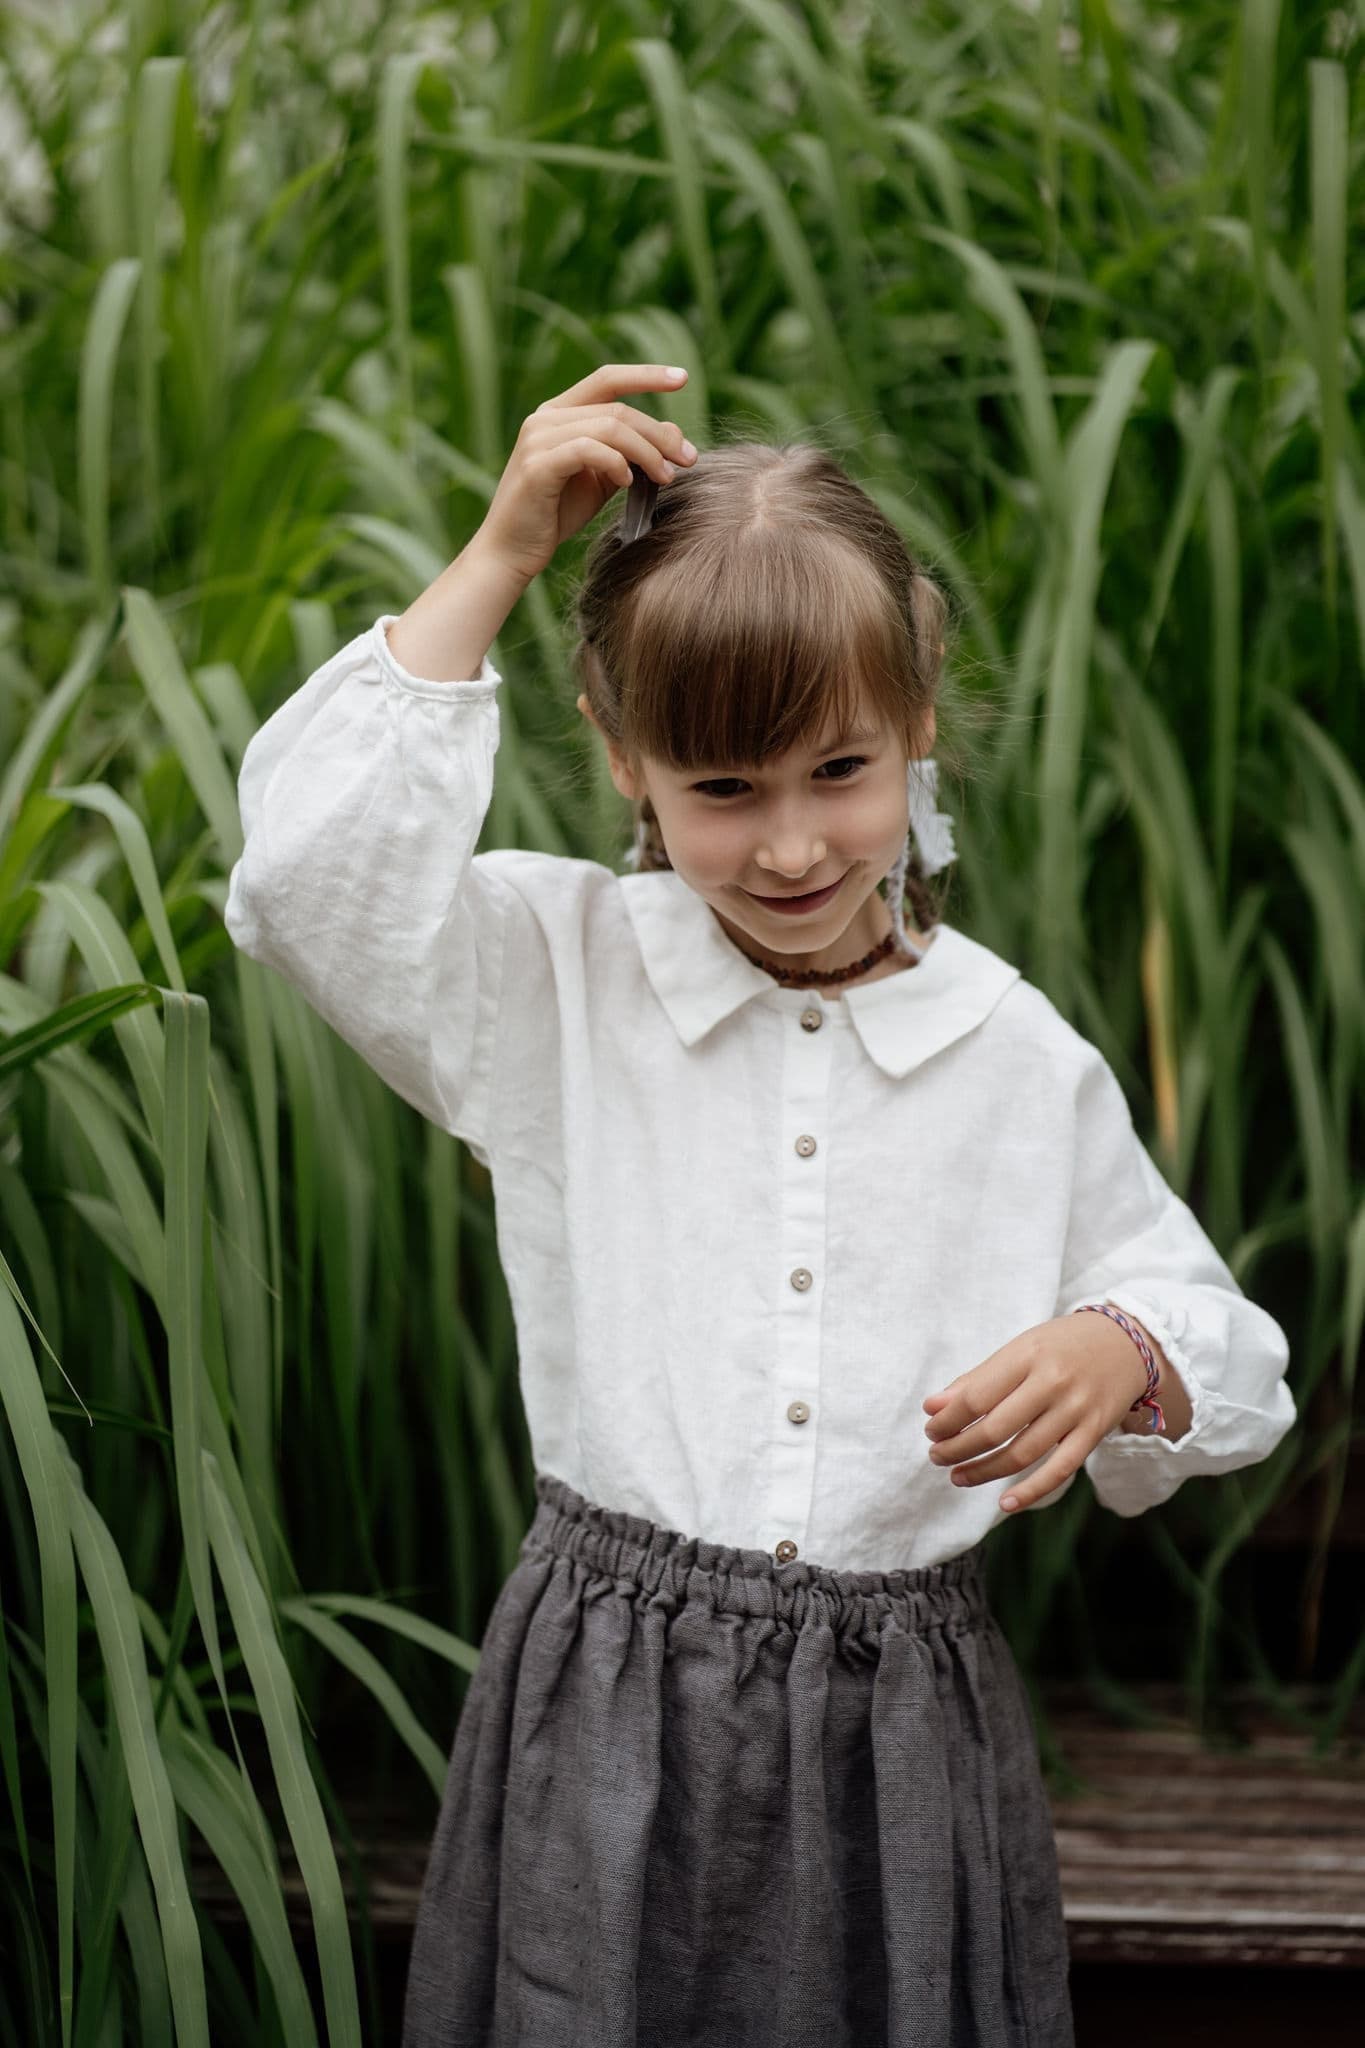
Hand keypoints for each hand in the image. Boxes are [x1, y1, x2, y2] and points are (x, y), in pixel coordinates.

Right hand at [477, 362, 697, 586]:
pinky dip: (616, 462)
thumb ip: (630, 454)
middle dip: (660, 434)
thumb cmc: (556, 514)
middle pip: (618, 409)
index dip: (646, 375)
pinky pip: (588, 450)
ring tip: (666, 476)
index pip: (607, 379)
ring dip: (646, 451)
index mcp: (559, 413)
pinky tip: (627, 481)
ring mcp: (538, 439)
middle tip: (688, 458)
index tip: (684, 378)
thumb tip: (674, 431)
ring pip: (608, 427)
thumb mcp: (602, 479)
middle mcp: (545, 417)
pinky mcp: (538, 465)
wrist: (512, 551)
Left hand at [922, 1313, 1153, 1511]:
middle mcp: (1053, 1382)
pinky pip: (1059, 1471)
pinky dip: (1030, 1492)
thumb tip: (933, 1407)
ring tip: (958, 1476)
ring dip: (983, 1471)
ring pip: (1022, 1454)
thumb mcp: (1019, 1349)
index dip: (947, 1420)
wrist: (1126, 1343)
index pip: (976, 1396)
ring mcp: (1076, 1410)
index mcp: (1027, 1354)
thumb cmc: (1061, 1345)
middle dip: (958, 1448)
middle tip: (937, 1455)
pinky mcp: (1094, 1433)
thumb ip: (977, 1378)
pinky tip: (1004, 1504)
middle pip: (995, 1429)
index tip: (931, 1430)